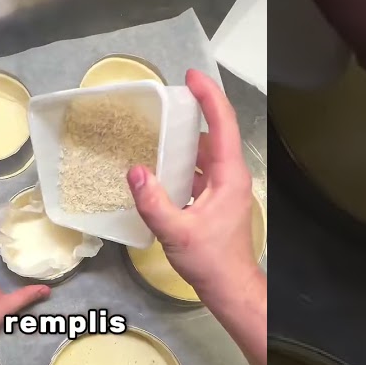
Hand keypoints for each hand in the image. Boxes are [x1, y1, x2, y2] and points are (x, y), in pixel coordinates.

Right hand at [126, 69, 258, 299]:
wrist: (229, 287)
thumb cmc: (210, 261)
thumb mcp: (176, 232)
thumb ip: (153, 201)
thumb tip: (135, 170)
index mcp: (228, 175)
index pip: (221, 123)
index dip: (208, 96)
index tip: (190, 77)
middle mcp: (230, 175)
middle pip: (215, 132)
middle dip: (193, 112)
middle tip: (165, 100)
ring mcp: (225, 188)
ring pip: (206, 152)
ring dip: (185, 139)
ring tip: (157, 129)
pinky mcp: (217, 200)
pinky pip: (200, 169)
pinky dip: (183, 161)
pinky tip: (161, 166)